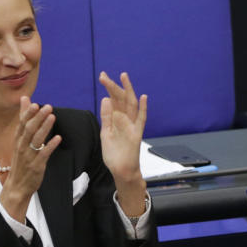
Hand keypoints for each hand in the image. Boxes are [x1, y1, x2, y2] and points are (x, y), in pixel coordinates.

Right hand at [0, 96, 61, 221]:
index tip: (35, 104)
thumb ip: (24, 120)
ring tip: (52, 117)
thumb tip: (25, 99)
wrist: (17, 186)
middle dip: (38, 118)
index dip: (28, 114)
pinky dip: (50, 145)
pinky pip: (43, 154)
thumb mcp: (20, 140)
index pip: (22, 124)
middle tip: (47, 107)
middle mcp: (21, 147)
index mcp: (18, 140)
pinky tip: (58, 138)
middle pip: (29, 130)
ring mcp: (28, 156)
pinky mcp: (36, 166)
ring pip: (36, 140)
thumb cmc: (21, 161)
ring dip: (44, 128)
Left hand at [99, 71, 147, 215]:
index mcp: (117, 119)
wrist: (121, 171)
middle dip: (114, 86)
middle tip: (104, 76)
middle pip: (121, 99)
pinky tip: (143, 98)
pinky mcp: (136, 134)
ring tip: (124, 77)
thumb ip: (106, 117)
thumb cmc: (115, 154)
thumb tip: (105, 99)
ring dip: (128, 91)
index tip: (103, 76)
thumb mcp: (105, 133)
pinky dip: (143, 109)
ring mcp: (132, 126)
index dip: (109, 88)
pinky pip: (141, 120)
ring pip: (131, 105)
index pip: (114, 100)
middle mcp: (125, 120)